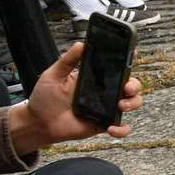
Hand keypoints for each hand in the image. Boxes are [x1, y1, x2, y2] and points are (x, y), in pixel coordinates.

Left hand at [8, 42, 143, 155]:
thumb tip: (81, 44)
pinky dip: (122, 129)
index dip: (128, 60)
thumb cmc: (45, 98)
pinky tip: (111, 128)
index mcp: (95, 78)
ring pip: (132, 103)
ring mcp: (106, 108)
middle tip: (126, 87)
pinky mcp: (104, 124)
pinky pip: (122, 127)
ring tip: (120, 106)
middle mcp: (105, 92)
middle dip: (134, 85)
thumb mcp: (53, 75)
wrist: (39, 123)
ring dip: (132, 103)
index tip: (132, 54)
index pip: (116, 67)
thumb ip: (67, 60)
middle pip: (131, 85)